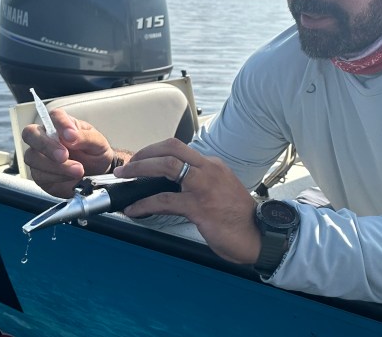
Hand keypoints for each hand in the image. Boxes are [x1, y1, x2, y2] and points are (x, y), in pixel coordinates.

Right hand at [22, 109, 113, 197]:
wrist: (97, 175)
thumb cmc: (95, 154)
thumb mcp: (98, 143)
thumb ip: (85, 137)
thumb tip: (71, 136)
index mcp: (63, 125)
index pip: (54, 116)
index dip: (60, 123)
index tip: (70, 135)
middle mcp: (47, 137)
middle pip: (30, 133)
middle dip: (46, 145)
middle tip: (64, 155)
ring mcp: (40, 156)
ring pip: (32, 157)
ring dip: (55, 165)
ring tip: (77, 170)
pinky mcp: (39, 174)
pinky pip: (39, 175)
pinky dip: (56, 177)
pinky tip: (70, 177)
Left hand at [114, 138, 260, 265]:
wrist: (257, 234)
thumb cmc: (238, 217)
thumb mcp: (221, 189)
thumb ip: (201, 182)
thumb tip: (173, 185)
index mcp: (213, 165)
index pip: (180, 148)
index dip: (156, 151)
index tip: (142, 159)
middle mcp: (208, 170)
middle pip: (172, 148)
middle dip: (145, 153)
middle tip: (129, 165)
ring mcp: (203, 187)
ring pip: (166, 166)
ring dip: (140, 170)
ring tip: (124, 178)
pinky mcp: (198, 207)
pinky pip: (163, 201)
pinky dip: (143, 204)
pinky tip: (134, 210)